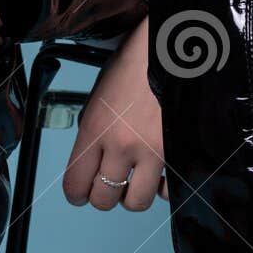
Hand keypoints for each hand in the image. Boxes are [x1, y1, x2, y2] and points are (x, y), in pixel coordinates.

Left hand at [62, 17, 168, 211]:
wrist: (171, 50)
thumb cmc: (135, 65)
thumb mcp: (100, 95)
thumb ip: (92, 130)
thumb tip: (91, 159)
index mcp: (96, 128)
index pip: (75, 184)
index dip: (75, 193)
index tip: (79, 192)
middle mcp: (122, 145)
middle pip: (103, 200)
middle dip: (103, 195)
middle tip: (108, 182)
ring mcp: (152, 151)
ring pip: (135, 202)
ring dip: (132, 193)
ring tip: (134, 177)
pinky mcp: (178, 153)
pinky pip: (166, 191)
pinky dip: (162, 186)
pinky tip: (159, 169)